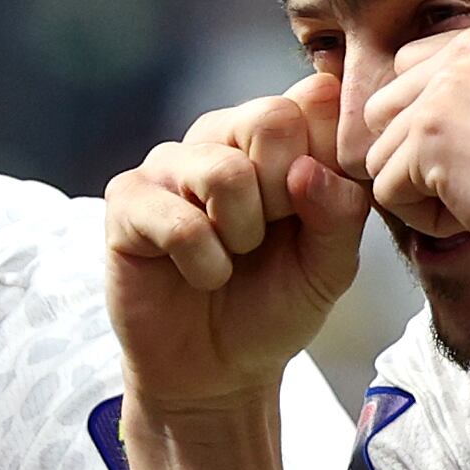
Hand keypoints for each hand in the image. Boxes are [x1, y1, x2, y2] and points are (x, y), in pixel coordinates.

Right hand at [109, 76, 369, 436]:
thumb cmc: (274, 306)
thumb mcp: (330, 269)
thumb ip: (341, 215)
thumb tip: (309, 171)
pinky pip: (179, 222)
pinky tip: (202, 275)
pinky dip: (205, 265)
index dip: (330, 156)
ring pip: (224, 171)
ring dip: (244, 234)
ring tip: (235, 258)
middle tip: (272, 236)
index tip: (320, 209)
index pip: (316, 99)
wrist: (217, 370)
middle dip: (287, 195)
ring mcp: (170, 164)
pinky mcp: (128, 200)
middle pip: (271, 118)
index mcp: (277, 140)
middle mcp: (222, 137)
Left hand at [357, 18, 469, 304]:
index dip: (435, 128)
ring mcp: (447, 88)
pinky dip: (422, 221)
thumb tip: (413, 121)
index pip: (414, 71)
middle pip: (386, 109)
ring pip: (380, 153)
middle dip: (416, 159)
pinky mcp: (431, 137)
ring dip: (420, 193)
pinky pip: (387, 190)